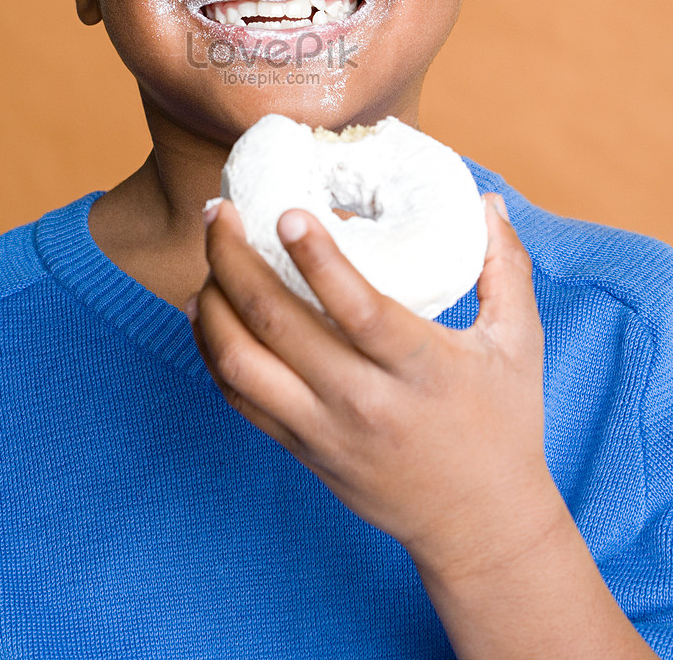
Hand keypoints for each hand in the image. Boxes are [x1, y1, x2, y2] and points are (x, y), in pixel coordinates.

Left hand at [188, 193, 557, 578]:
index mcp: (420, 368)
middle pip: (277, 324)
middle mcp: (363, 400)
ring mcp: (323, 429)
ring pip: (240, 361)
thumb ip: (505, 267)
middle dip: (233, 259)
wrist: (480, 526)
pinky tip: (208, 308)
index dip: (317, 258)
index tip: (285, 212)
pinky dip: (211, 347)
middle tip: (219, 211)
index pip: (359, 308)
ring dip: (211, 302)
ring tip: (209, 253)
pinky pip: (237, 396)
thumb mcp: (519, 343)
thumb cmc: (502, 426)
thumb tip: (488, 201)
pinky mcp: (301, 448)